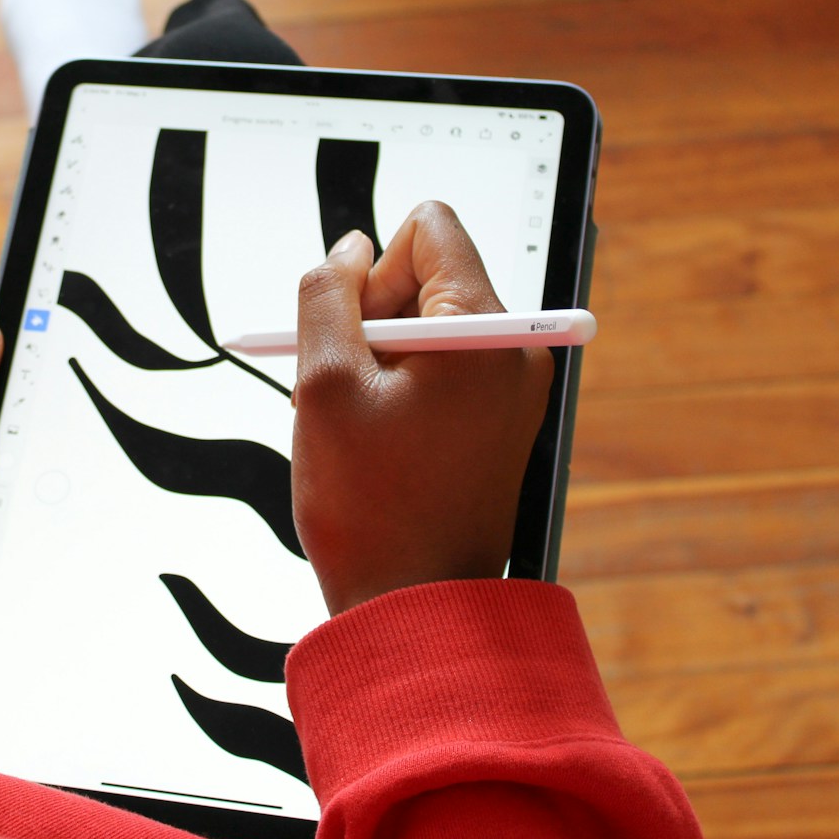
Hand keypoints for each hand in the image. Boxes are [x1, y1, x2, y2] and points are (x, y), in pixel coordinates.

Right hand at [291, 203, 554, 614]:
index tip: (356, 334)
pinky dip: (404, 390)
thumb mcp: (323, 385)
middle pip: (430, 276)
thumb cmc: (371, 509)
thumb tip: (350, 250)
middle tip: (350, 390)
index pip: (430, 229)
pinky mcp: (503, 422)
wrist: (417, 609)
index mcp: (482, 333)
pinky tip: (383, 442)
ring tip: (364, 426)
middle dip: (375, 318)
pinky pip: (445, 369)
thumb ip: (327, 295)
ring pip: (430, 325)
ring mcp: (515, 390)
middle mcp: (514, 352)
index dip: (374, 269)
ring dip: (382, 360)